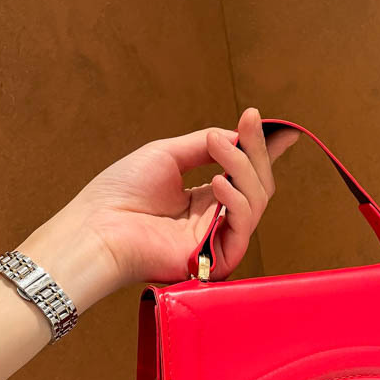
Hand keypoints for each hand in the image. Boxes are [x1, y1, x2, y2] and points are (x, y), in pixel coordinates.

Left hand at [18, 108, 299, 311]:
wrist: (96, 229)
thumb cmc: (119, 195)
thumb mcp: (167, 155)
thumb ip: (206, 144)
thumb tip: (239, 133)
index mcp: (203, 201)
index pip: (244, 176)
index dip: (264, 153)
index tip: (283, 131)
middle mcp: (215, 221)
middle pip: (258, 185)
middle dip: (257, 150)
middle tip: (249, 121)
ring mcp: (217, 239)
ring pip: (257, 200)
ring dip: (243, 167)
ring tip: (219, 147)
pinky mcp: (217, 258)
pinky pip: (244, 226)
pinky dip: (237, 200)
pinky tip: (217, 182)